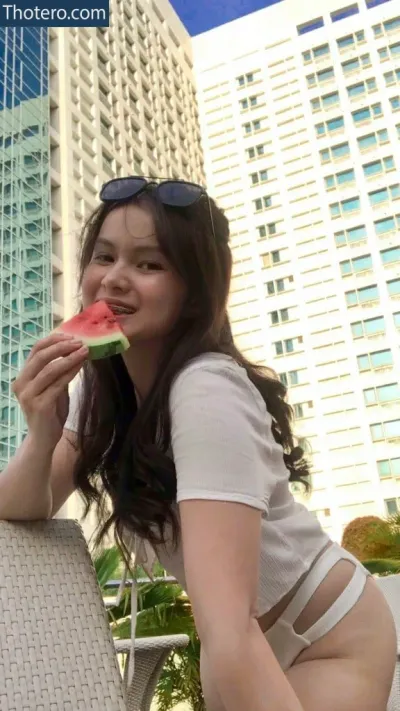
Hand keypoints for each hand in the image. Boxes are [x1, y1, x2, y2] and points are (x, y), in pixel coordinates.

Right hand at [12, 332, 88, 450]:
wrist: (43, 439)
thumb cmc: (50, 412)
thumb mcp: (53, 387)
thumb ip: (58, 372)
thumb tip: (75, 350)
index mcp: (23, 376)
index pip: (35, 350)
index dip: (53, 340)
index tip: (71, 336)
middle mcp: (21, 384)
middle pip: (40, 356)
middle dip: (62, 346)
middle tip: (80, 342)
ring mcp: (28, 395)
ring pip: (49, 369)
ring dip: (69, 358)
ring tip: (85, 351)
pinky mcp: (39, 405)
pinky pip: (57, 384)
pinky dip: (70, 372)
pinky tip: (81, 366)